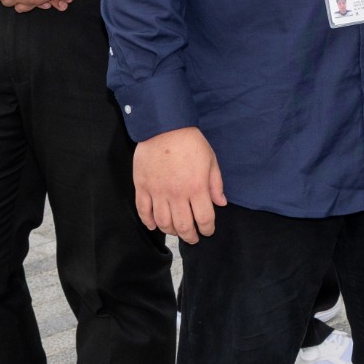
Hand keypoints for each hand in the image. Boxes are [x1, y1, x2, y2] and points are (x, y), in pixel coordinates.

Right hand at [133, 126, 224, 242]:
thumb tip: (221, 203)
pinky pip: (143, 210)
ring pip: (163, 222)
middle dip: (190, 236)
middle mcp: (177, 194)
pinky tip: (154, 225)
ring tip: (176, 230)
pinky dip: (148, 222)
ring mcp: (157, 191)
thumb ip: (216, 184)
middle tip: (193, 238)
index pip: (204, 219)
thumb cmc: (190, 141)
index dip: (207, 229)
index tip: (208, 231)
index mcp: (196, 188)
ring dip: (171, 231)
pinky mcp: (142, 186)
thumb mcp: (210, 160)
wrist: (163, 126)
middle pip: (183, 226)